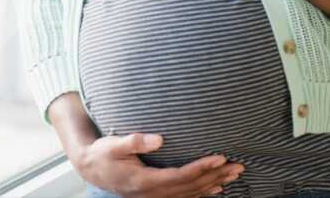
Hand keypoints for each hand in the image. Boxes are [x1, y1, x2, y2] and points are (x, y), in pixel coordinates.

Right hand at [71, 132, 244, 197]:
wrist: (91, 168)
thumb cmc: (102, 154)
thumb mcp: (113, 144)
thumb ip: (134, 141)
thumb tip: (159, 139)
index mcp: (144, 180)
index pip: (181, 176)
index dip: (202, 167)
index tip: (220, 157)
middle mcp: (152, 193)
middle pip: (191, 187)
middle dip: (216, 176)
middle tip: (238, 165)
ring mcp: (154, 196)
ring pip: (190, 194)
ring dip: (214, 184)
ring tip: (234, 175)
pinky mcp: (156, 195)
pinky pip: (184, 197)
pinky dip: (202, 193)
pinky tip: (215, 188)